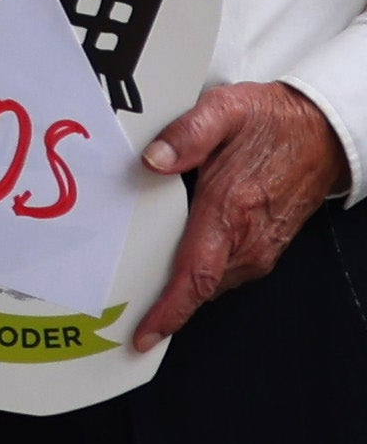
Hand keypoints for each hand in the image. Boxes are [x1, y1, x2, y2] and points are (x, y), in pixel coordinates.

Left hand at [134, 79, 350, 344]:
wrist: (321, 133)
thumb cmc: (271, 122)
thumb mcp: (225, 110)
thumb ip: (187, 133)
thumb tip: (153, 158)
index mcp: (231, 210)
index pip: (197, 275)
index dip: (170, 310)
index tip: (145, 332)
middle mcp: (248, 238)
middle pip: (199, 286)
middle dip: (163, 303)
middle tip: (121, 310)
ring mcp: (260, 247)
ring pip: (212, 282)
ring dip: (182, 289)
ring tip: (143, 291)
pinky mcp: (265, 247)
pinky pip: (226, 272)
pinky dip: (200, 277)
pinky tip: (180, 264)